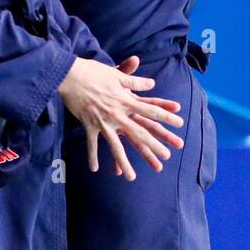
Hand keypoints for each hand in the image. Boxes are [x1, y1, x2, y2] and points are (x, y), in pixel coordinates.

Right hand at [58, 57, 184, 180]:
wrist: (70, 75)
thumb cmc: (93, 72)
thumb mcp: (116, 74)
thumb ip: (135, 80)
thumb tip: (152, 83)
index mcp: (125, 100)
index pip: (150, 109)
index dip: (166, 116)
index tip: (180, 123)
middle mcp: (117, 113)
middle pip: (139, 132)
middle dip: (153, 146)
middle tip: (166, 157)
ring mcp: (103, 122)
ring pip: (116, 146)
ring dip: (124, 162)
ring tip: (131, 177)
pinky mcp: (89, 125)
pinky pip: (92, 144)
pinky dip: (93, 156)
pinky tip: (95, 169)